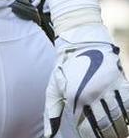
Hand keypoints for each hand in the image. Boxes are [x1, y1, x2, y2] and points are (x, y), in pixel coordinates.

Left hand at [45, 23, 128, 137]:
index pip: (86, 126)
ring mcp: (108, 88)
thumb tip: (48, 134)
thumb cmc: (64, 67)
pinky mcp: (120, 82)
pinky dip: (128, 115)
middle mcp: (93, 93)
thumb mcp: (53, 87)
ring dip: (120, 129)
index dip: (90, 137)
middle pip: (105, 124)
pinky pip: (128, 104)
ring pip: (118, 117)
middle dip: (108, 135)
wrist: (81, 42)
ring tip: (119, 135)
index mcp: (75, 96)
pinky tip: (127, 123)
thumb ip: (52, 111)